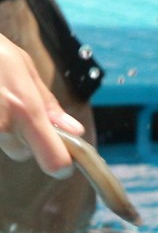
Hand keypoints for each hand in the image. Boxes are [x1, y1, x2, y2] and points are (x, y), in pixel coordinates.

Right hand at [0, 32, 84, 177]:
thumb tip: (74, 131)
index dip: (60, 165)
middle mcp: (2, 125)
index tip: (61, 159)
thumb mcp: (24, 67)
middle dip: (21, 136)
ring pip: (2, 143)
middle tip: (11, 106)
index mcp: (26, 109)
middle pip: (22, 152)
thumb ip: (48, 103)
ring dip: (1, 129)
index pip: (54, 161)